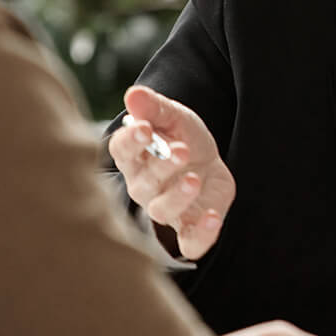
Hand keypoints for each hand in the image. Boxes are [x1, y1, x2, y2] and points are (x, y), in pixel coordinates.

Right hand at [109, 84, 234, 259]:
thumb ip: (155, 107)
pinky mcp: (190, 227)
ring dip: (178, 197)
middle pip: (144, 182)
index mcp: (135, 157)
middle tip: (181, 149)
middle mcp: (144, 187)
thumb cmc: (181, 138)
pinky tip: (213, 217)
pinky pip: (189, 242)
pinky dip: (201, 235)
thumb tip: (133, 93)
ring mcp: (166, 209)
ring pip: (162, 211)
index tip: (145, 129)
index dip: (130, 141)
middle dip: (162, 166)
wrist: (208, 162)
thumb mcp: (173, 116)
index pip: (122, 151)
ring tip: (194, 179)